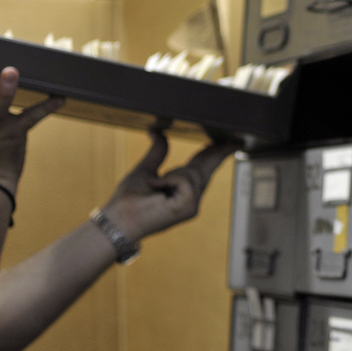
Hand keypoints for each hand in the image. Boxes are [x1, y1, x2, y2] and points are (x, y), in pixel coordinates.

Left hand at [101, 129, 239, 242]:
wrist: (119, 218)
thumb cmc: (128, 200)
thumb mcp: (145, 169)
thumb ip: (157, 152)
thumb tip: (157, 132)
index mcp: (181, 189)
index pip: (201, 167)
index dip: (213, 153)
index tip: (224, 142)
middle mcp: (191, 197)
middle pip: (206, 167)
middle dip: (216, 152)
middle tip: (232, 140)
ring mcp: (192, 204)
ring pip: (194, 173)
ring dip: (173, 173)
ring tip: (156, 185)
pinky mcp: (190, 207)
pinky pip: (186, 180)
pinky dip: (170, 180)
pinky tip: (158, 188)